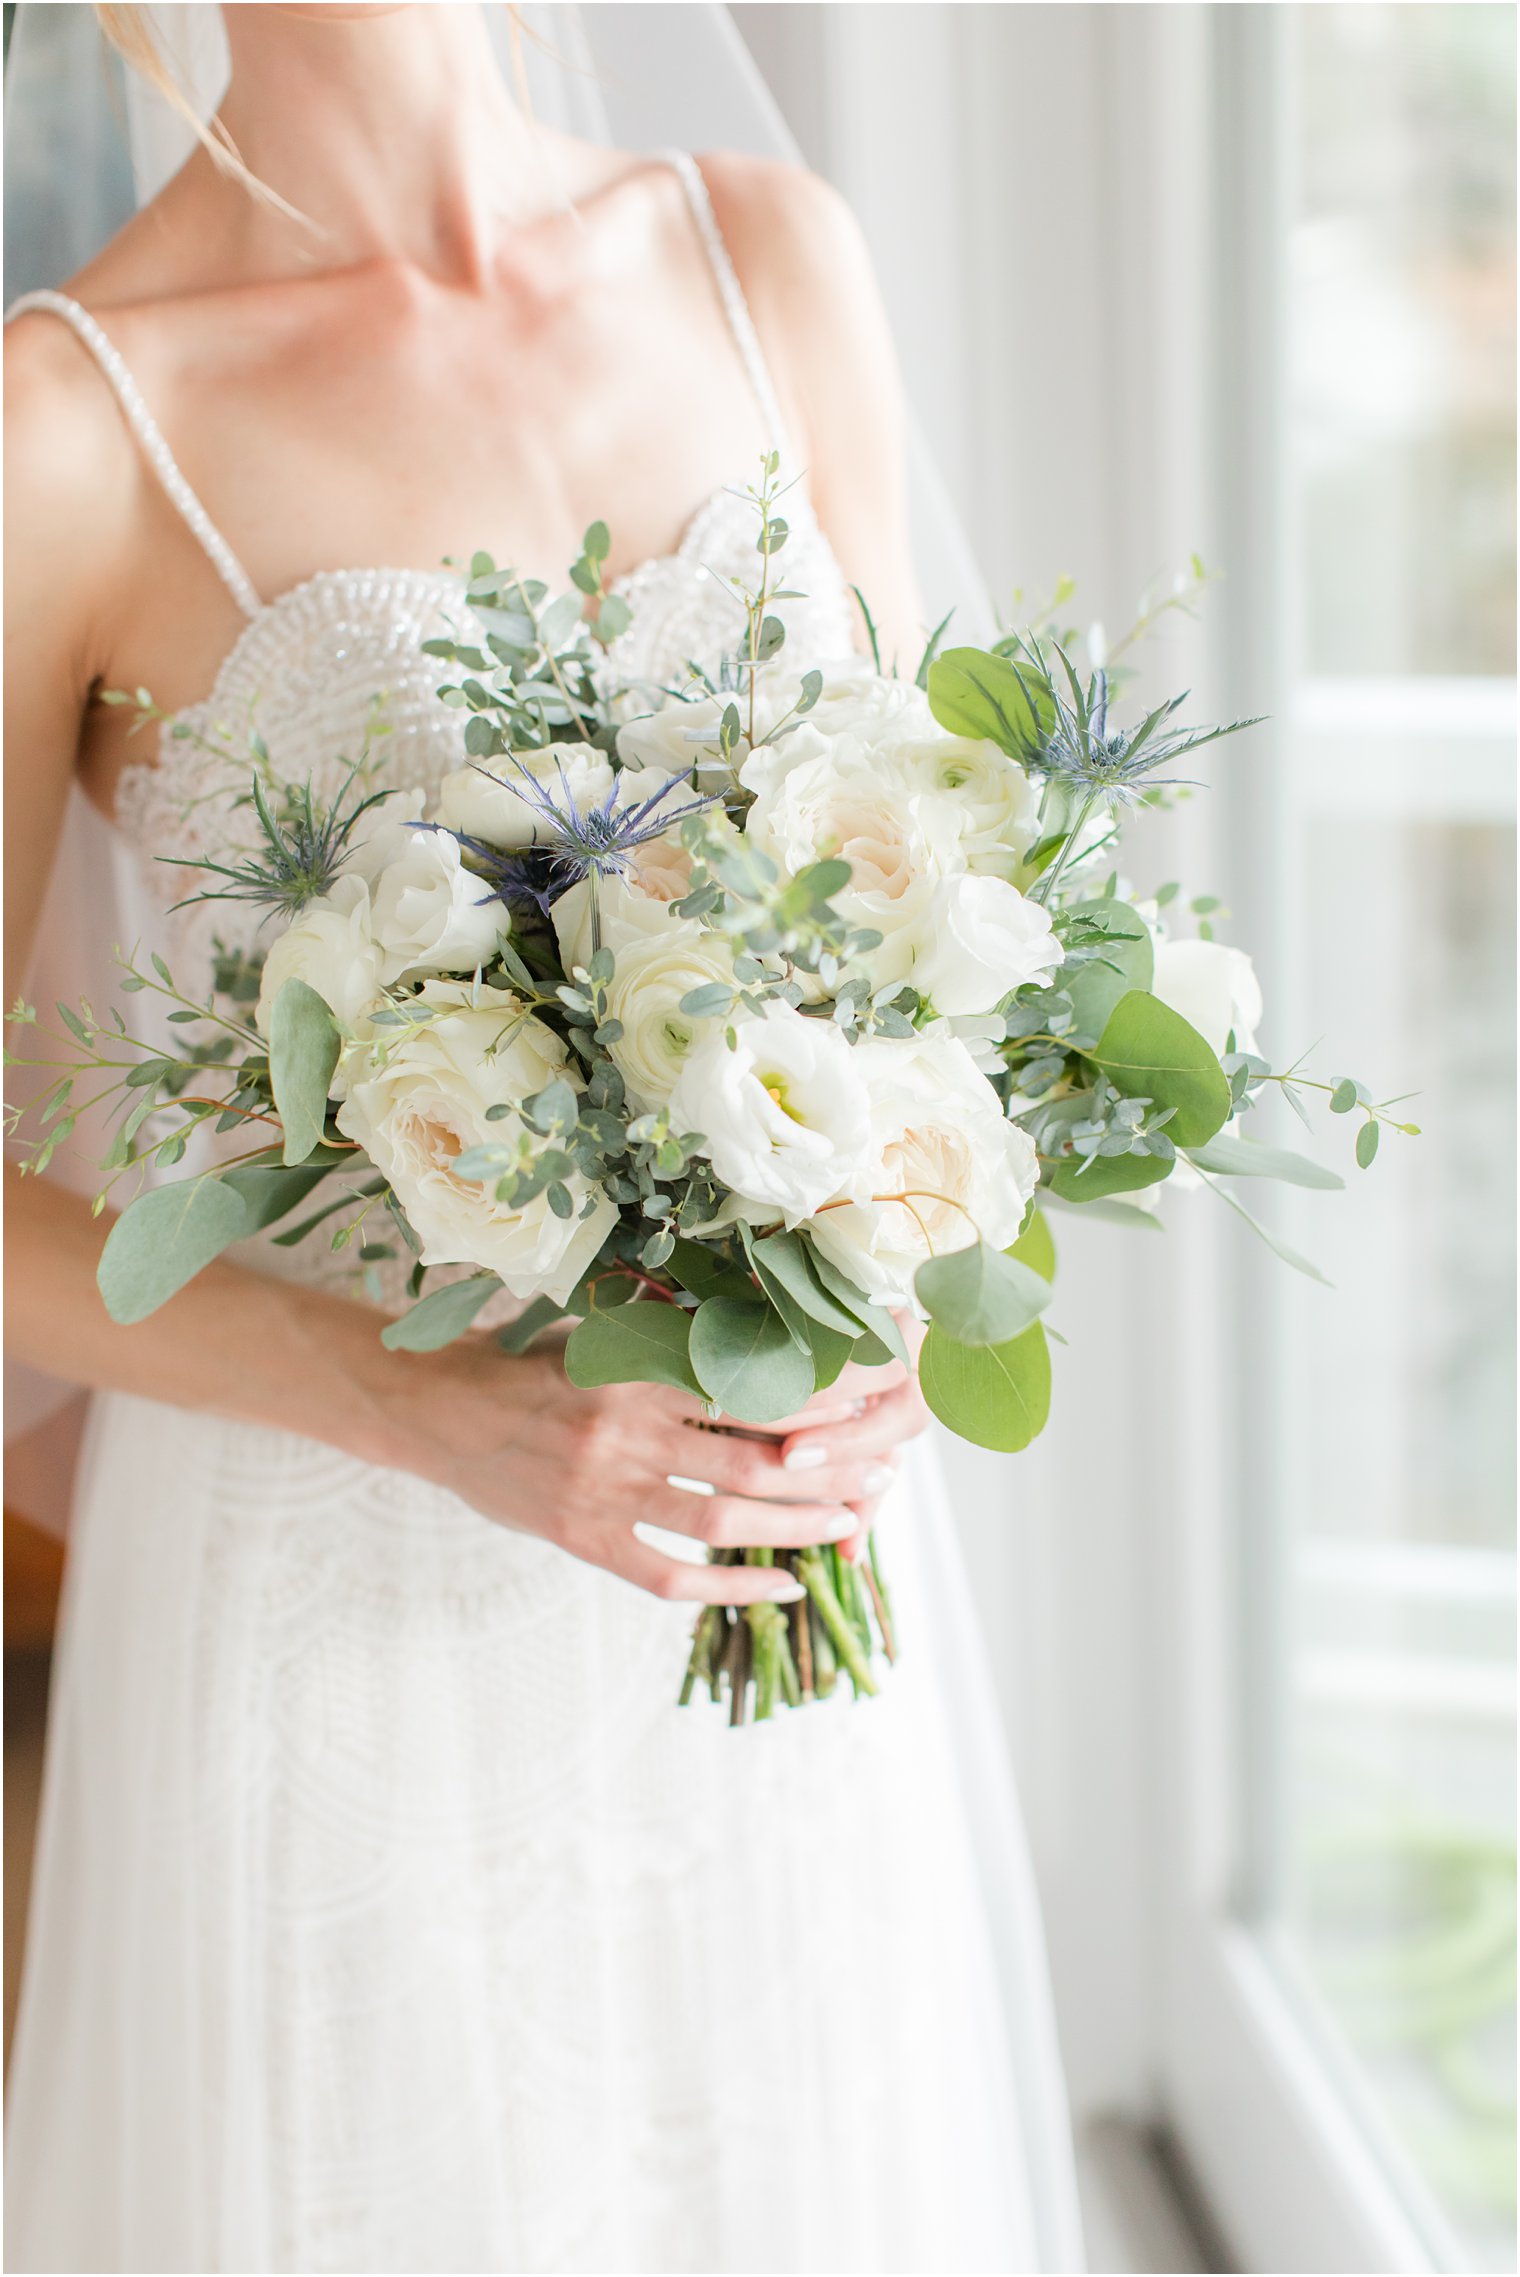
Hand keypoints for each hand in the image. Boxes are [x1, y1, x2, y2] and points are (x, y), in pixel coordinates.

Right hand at [377, 1334, 923, 1604]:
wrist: (436, 1410)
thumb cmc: (529, 1363)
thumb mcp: (601, 1333)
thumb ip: (673, 1341)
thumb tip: (770, 1334)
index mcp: (635, 1369)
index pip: (751, 1384)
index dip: (821, 1398)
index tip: (873, 1398)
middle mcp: (625, 1431)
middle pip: (753, 1459)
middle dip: (828, 1470)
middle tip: (881, 1474)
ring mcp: (603, 1492)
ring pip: (722, 1519)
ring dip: (797, 1526)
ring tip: (850, 1524)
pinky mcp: (582, 1539)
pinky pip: (669, 1578)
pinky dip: (732, 1589)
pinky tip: (782, 1586)